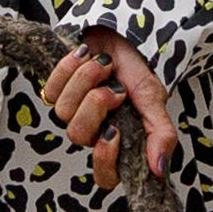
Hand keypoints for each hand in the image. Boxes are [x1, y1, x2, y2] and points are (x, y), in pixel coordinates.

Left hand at [44, 29, 178, 189]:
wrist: (119, 35)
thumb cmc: (136, 71)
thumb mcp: (154, 99)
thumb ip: (160, 134)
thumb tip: (160, 170)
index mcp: (118, 141)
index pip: (105, 176)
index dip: (104, 159)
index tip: (114, 132)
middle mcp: (92, 132)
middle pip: (78, 136)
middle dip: (96, 104)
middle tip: (114, 88)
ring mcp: (71, 113)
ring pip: (63, 111)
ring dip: (86, 80)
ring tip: (103, 66)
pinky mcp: (54, 91)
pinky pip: (51, 89)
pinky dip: (70, 67)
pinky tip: (85, 58)